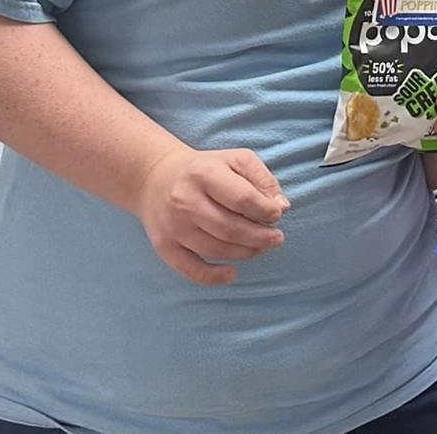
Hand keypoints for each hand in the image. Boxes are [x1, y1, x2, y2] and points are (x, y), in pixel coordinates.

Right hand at [136, 146, 289, 285]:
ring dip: (245, 252)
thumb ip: (263, 179)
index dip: (266, 211)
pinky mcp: (164, 245)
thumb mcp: (237, 160)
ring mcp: (173, 226)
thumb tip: (281, 207)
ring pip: (216, 249)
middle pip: (231, 228)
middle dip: (261, 237)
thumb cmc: (206, 169)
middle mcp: (185, 200)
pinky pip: (190, 268)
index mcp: (204, 174)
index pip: (243, 199)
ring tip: (261, 248)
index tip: (277, 214)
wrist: (155, 177)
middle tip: (277, 238)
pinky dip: (213, 277)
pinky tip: (231, 274)